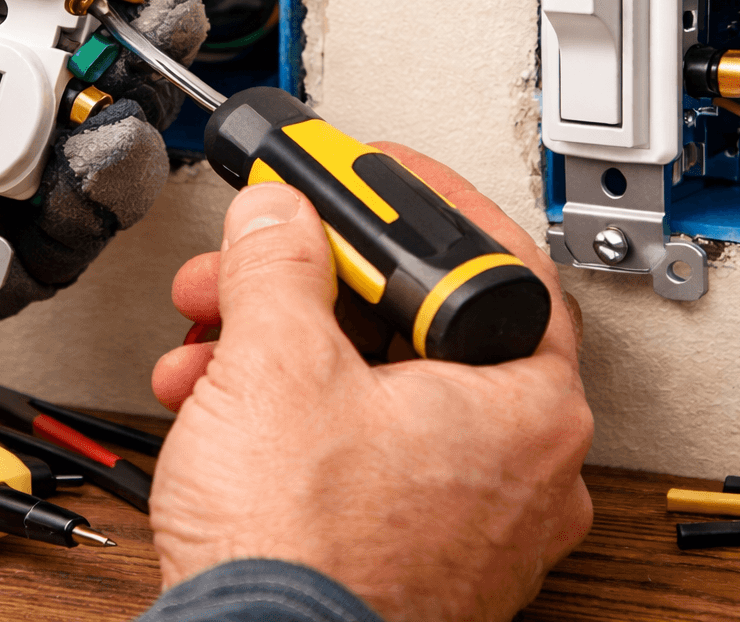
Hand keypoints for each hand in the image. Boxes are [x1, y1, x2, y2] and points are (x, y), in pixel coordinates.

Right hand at [148, 144, 593, 621]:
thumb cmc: (301, 561)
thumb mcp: (276, 366)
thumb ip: (282, 263)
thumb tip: (283, 214)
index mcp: (530, 407)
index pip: (496, 259)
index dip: (419, 203)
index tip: (369, 178)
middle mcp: (525, 470)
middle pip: (417, 327)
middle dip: (312, 288)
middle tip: (256, 267)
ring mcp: (474, 523)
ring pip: (380, 393)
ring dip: (284, 355)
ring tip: (210, 350)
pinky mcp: (419, 558)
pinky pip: (366, 457)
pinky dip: (296, 423)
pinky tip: (221, 415)